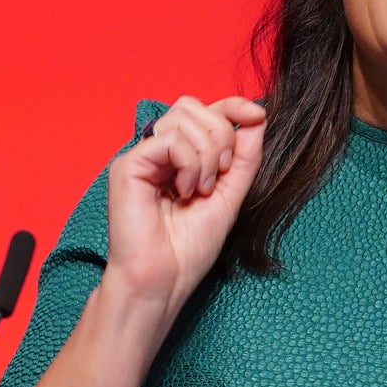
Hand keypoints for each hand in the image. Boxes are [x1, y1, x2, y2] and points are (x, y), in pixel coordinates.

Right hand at [102, 94, 267, 318]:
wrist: (163, 280)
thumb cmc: (189, 249)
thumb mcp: (230, 195)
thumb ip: (244, 157)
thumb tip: (256, 116)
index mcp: (180, 157)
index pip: (204, 111)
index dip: (232, 105)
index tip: (257, 115)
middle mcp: (158, 152)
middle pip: (193, 106)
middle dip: (220, 135)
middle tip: (219, 175)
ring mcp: (142, 156)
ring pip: (182, 118)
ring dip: (205, 154)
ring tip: (199, 190)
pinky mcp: (128, 165)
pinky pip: (169, 139)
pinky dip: (188, 163)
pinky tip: (183, 191)